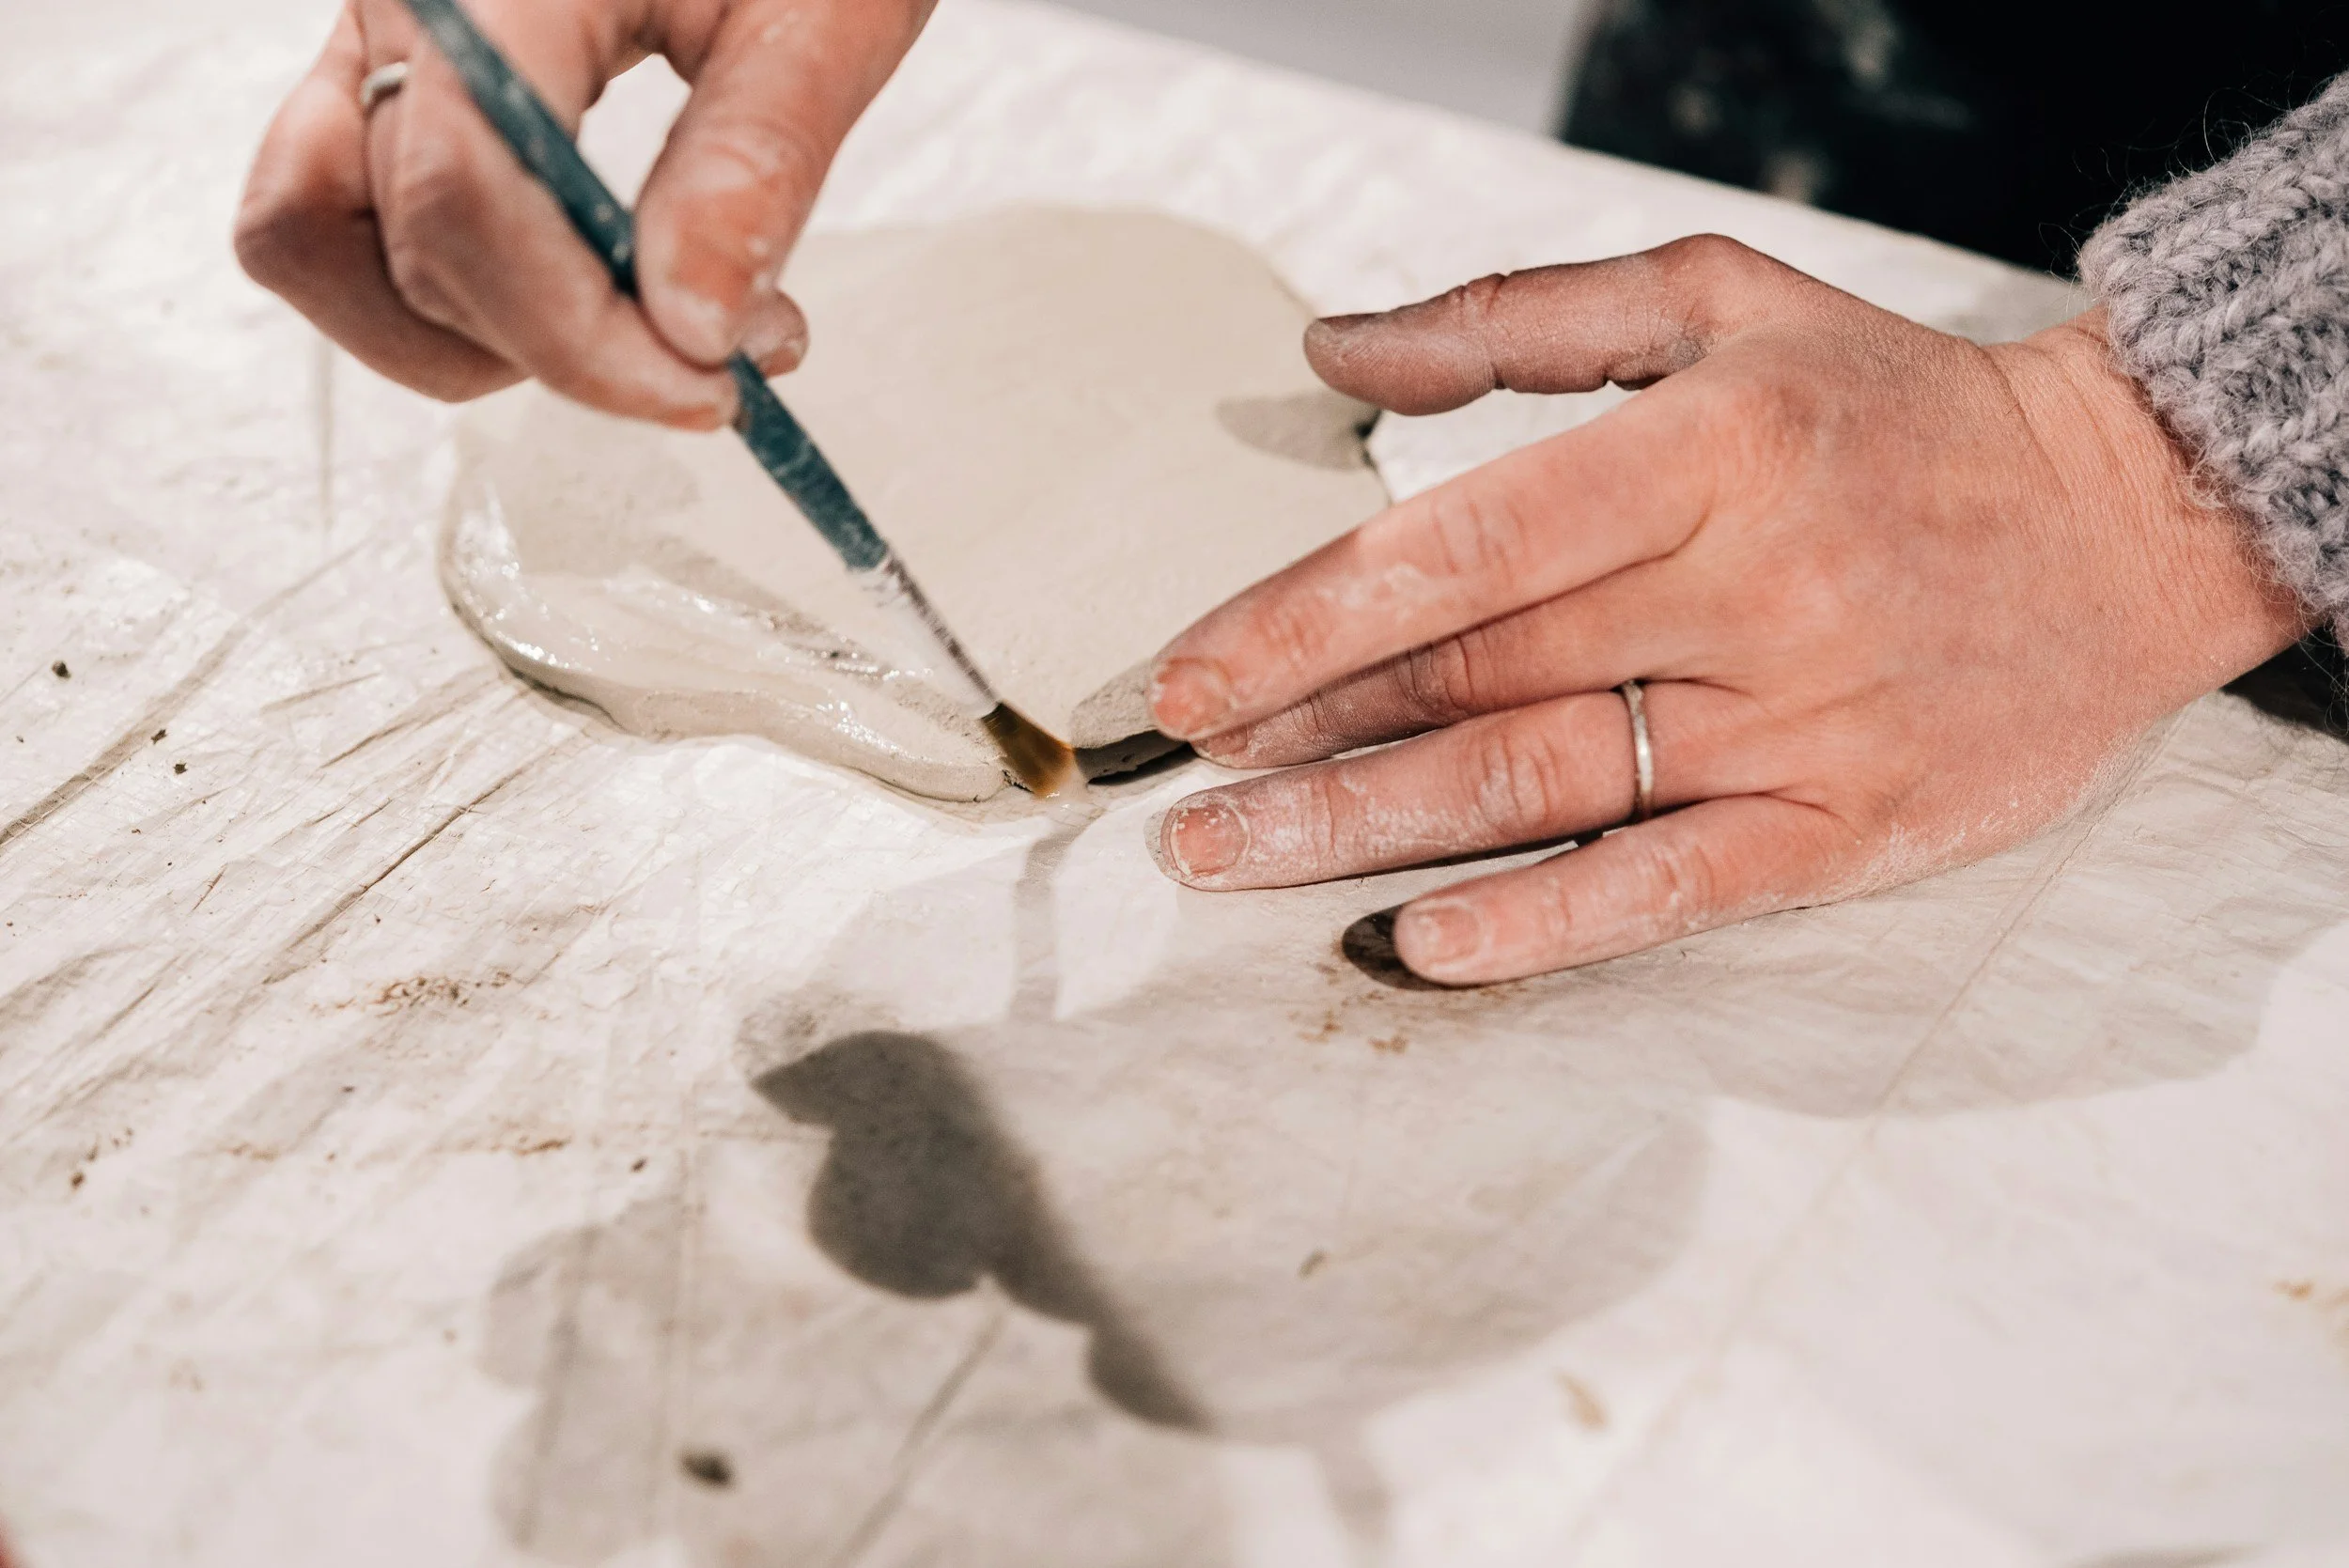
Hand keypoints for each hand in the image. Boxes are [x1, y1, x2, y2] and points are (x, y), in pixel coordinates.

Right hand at [234, 0, 930, 425]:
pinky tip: (590, 285)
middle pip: (390, 244)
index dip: (576, 336)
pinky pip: (350, 220)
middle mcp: (397, 0)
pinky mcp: (391, 75)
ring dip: (479, 338)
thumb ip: (756, 162)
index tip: (707, 390)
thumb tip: (694, 329)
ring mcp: (373, 36)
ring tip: (643, 325)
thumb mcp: (828, 11)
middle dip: (553, 346)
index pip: (462, 194)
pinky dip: (458, 292)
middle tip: (715, 360)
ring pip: (324, 247)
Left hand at [1147, 236, 2308, 984]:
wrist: (2132, 518)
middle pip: (1479, 675)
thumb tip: (1332, 349)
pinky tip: (1426, 945)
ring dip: (1368, 828)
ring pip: (1546, 782)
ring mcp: (1805, 717)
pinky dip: (1547, 922)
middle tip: (1176, 779)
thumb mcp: (1721, 302)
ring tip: (1233, 858)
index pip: (1462, 544)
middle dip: (1305, 730)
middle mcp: (1752, 587)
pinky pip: (1676, 886)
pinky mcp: (1855, 824)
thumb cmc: (1892, 407)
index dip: (1307, 616)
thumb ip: (1518, 316)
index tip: (1190, 675)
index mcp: (1709, 448)